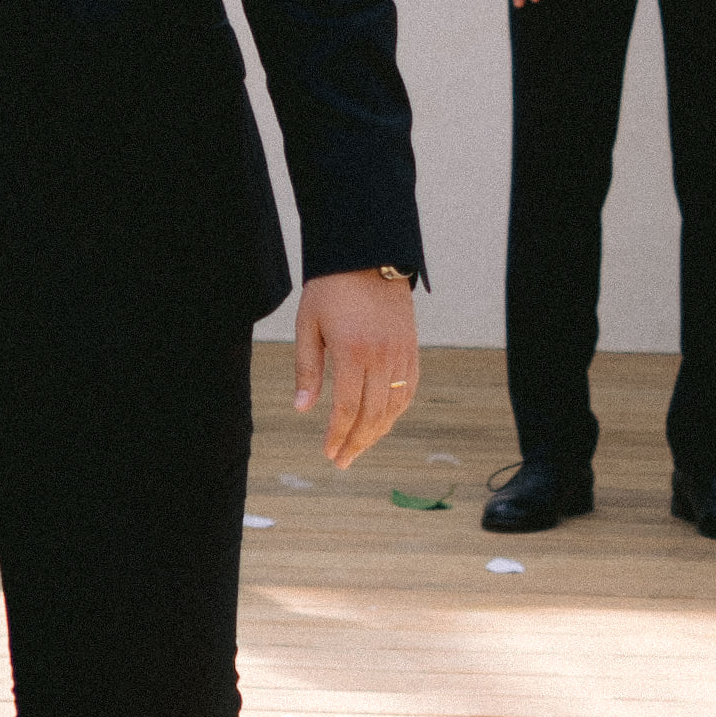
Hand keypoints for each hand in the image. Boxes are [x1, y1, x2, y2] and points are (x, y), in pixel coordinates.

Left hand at [291, 267, 420, 470]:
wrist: (368, 255)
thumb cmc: (330, 288)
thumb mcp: (308, 325)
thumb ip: (307, 368)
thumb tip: (303, 408)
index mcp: (353, 352)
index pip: (347, 408)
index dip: (338, 435)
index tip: (328, 453)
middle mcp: (382, 357)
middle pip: (373, 415)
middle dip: (357, 442)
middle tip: (342, 461)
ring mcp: (401, 354)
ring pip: (395, 407)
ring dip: (377, 432)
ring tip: (358, 447)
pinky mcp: (412, 349)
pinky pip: (409, 390)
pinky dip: (397, 412)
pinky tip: (382, 422)